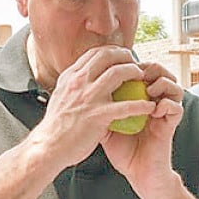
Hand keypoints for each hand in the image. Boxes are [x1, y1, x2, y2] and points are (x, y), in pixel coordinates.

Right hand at [33, 45, 154, 170]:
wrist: (48, 147)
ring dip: (135, 72)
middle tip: (136, 64)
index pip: (94, 53)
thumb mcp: (61, 97)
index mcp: (70, 77)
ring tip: (144, 79)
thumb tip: (84, 76)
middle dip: (126, 56)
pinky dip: (141, 105)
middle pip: (107, 56)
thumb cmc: (57, 126)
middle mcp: (78, 82)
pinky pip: (126, 106)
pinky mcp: (98, 115)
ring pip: (118, 73)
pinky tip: (150, 107)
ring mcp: (88, 97)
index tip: (122, 56)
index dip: (112, 51)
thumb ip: (74, 85)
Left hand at [102, 61, 183, 195]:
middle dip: (149, 68)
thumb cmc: (123, 151)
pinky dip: (165, 104)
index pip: (142, 71)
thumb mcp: (105, 126)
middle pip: (160, 72)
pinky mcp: (171, 125)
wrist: (137, 173)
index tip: (118, 68)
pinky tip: (152, 110)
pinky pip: (176, 107)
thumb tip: (79, 93)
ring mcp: (164, 113)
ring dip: (161, 83)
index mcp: (140, 99)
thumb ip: (99, 107)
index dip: (133, 65)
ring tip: (147, 90)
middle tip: (136, 72)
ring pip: (174, 86)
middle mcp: (155, 103)